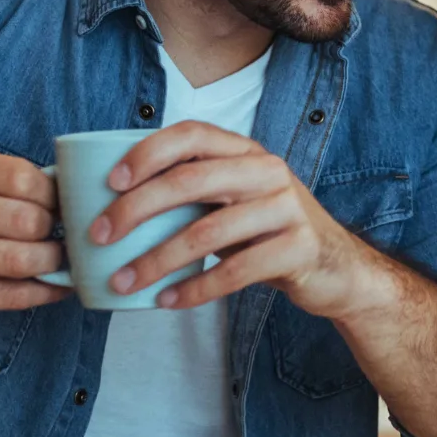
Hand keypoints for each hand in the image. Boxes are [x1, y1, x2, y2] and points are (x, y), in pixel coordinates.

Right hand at [0, 147, 66, 319]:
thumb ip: (4, 178)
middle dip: (54, 230)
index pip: (23, 178)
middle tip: (60, 233)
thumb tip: (67, 193)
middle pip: (26, 221)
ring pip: (20, 260)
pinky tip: (55, 287)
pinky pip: (8, 295)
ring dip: (52, 262)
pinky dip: (42, 293)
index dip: (53, 194)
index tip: (59, 203)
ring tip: (58, 258)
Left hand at [94, 124, 393, 322]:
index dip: (147, 153)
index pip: (191, 135)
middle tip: (98, 236)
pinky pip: (235, 272)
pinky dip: (195, 289)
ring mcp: (286, 208)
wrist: (338, 267)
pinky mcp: (298, 248)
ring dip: (156, 260)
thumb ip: (194, 191)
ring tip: (122, 281)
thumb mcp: (236, 199)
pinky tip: (166, 301)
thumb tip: (113, 204)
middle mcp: (268, 170)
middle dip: (135, 209)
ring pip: (207, 232)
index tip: (109, 182)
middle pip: (190, 181)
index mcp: (246, 151)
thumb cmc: (268, 232)